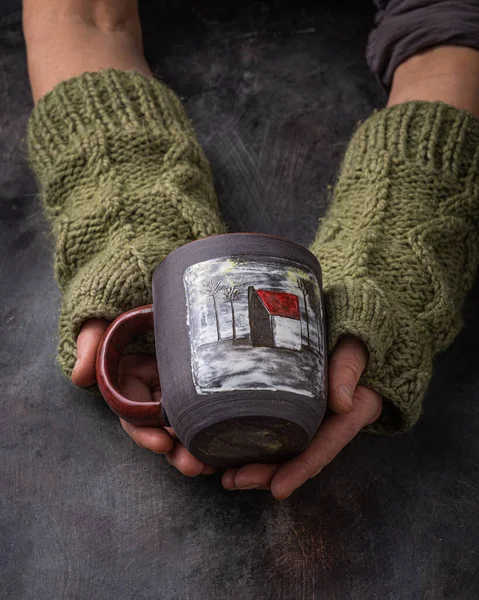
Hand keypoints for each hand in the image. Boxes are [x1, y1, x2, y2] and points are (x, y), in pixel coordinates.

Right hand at [71, 319, 216, 475]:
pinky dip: (211, 424)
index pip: (132, 415)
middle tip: (195, 466)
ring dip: (196, 445)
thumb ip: (90, 342)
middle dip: (176, 450)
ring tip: (213, 464)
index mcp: (126, 381)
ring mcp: (172, 385)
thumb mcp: (98, 319)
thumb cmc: (118, 304)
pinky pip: (201, 406)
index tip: (162, 443)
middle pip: (161, 427)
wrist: (140, 285)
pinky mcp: (194, 379)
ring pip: (183, 422)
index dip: (145, 433)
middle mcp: (149, 388)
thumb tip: (79, 376)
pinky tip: (228, 441)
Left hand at [221, 337, 381, 499]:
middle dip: (267, 474)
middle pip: (298, 457)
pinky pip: (272, 434)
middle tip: (236, 480)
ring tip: (226, 478)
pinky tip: (224, 456)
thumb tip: (342, 404)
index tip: (278, 489)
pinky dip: (250, 447)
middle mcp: (328, 424)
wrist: (347, 335)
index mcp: (350, 414)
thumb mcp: (355, 350)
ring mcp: (309, 420)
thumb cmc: (353, 340)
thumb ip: (349, 371)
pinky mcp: (292, 412)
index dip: (301, 469)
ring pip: (283, 452)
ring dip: (254, 468)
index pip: (325, 447)